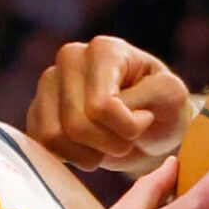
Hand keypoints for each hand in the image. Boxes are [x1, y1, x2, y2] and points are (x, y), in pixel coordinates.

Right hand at [29, 35, 190, 174]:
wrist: (150, 127)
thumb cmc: (163, 108)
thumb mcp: (171, 96)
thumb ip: (145, 96)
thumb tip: (104, 108)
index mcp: (104, 50)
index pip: (101, 104)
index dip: (127, 127)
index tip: (146, 120)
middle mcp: (70, 58)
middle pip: (76, 123)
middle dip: (110, 144)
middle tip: (128, 140)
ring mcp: (49, 84)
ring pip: (55, 136)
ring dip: (90, 154)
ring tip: (109, 145)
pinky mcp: (37, 110)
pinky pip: (42, 145)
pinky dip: (71, 158)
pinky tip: (90, 150)